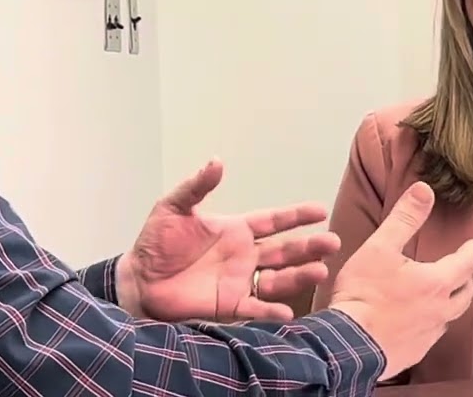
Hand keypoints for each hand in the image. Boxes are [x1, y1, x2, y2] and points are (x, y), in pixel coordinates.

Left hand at [116, 159, 339, 321]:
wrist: (139, 279)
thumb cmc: (156, 242)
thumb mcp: (174, 207)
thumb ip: (197, 186)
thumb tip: (217, 161)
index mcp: (236, 230)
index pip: (273, 221)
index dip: (296, 216)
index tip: (321, 210)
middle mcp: (244, 256)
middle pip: (285, 251)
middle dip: (309, 247)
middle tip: (333, 243)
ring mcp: (239, 281)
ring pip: (278, 279)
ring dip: (299, 276)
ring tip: (321, 272)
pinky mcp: (229, 305)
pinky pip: (255, 307)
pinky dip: (272, 310)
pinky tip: (288, 312)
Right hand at [327, 181, 472, 379]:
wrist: (348, 343)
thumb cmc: (363, 294)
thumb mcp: (380, 246)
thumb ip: (404, 218)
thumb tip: (424, 191)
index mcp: (436, 283)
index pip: (466, 263)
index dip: (470, 251)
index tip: (472, 244)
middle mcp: (440, 310)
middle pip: (465, 294)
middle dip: (465, 280)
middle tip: (462, 270)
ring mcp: (428, 334)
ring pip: (450, 317)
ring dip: (450, 304)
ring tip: (442, 296)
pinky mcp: (414, 352)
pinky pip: (431, 335)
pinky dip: (431, 324)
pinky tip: (419, 321)